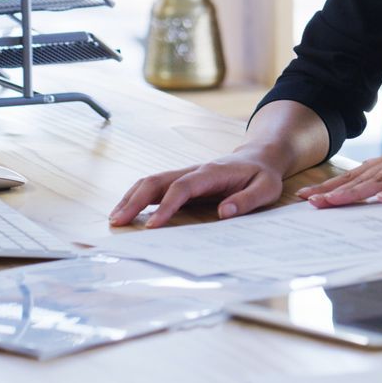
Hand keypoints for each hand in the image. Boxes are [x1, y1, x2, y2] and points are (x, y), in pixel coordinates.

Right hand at [109, 147, 288, 227]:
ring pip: (152, 181)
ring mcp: (186, 173)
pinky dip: (138, 197)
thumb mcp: (266, 188)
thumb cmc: (262, 175)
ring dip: (131, 198)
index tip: (152, 226)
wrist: (260, 156)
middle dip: (136, 200)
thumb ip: (247, 200)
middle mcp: (194, 170)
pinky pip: (156, 186)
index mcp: (213, 172)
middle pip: (158, 180)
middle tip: (118, 222)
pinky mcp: (182, 180)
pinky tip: (127, 211)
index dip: (166, 206)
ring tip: (115, 219)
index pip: (183, 187)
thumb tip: (225, 213)